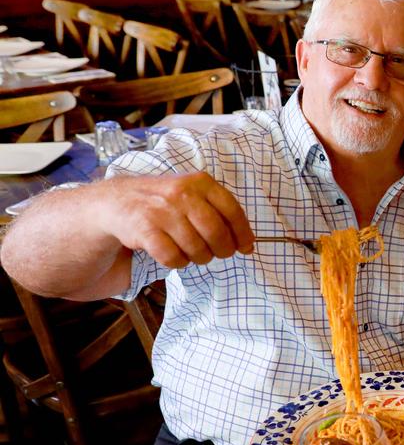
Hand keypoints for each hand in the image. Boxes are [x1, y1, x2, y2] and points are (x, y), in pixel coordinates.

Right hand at [99, 172, 252, 268]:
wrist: (115, 201)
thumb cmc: (163, 203)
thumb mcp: (192, 195)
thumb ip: (219, 213)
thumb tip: (248, 244)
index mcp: (199, 182)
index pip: (232, 211)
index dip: (243, 233)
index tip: (246, 247)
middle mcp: (181, 193)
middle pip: (216, 233)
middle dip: (222, 250)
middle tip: (216, 253)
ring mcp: (161, 211)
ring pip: (196, 248)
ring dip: (198, 257)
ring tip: (191, 251)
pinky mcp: (143, 229)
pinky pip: (173, 257)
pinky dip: (177, 262)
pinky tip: (172, 255)